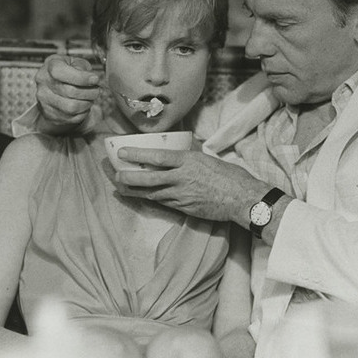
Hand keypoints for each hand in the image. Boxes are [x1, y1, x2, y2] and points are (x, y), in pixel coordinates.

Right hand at [35, 54, 100, 127]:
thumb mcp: (75, 62)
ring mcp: (45, 101)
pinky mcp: (51, 115)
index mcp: (49, 67)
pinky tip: (83, 104)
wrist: (54, 89)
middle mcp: (43, 84)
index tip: (95, 79)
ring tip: (90, 97)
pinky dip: (83, 112)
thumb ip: (81, 66)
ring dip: (87, 103)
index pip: (60, 72)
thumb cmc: (68, 73)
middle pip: (70, 91)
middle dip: (90, 92)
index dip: (81, 77)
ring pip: (72, 107)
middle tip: (97, 90)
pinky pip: (73, 117)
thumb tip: (89, 77)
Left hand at [113, 148, 271, 224]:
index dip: (137, 155)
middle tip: (115, 174)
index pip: (157, 157)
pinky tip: (144, 197)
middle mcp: (182, 179)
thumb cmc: (232, 176)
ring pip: (152, 194)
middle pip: (147, 179)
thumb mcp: (210, 159)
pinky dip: (152, 199)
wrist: (243, 199)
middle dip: (127, 177)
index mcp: (189, 162)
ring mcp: (182, 196)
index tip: (122, 152)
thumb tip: (183, 148)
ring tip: (121, 188)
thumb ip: (193, 156)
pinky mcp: (185, 209)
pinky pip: (164, 203)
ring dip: (134, 191)